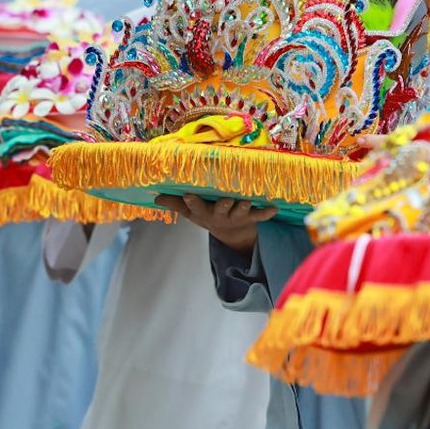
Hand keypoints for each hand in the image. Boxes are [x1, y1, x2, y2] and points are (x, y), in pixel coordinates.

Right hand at [153, 192, 276, 254]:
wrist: (233, 234)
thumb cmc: (209, 215)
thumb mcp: (191, 213)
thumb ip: (175, 204)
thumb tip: (155, 196)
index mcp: (204, 213)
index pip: (195, 207)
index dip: (192, 202)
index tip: (188, 194)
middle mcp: (220, 215)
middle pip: (219, 210)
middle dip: (222, 205)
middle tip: (225, 199)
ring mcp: (236, 217)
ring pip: (240, 212)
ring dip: (243, 207)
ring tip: (246, 201)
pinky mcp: (251, 217)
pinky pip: (260, 216)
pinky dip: (267, 212)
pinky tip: (274, 208)